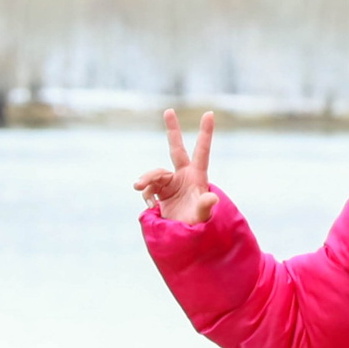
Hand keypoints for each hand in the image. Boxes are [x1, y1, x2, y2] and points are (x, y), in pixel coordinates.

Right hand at [134, 110, 218, 224]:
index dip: (205, 133)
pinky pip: (147, 186)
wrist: (182, 236)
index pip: (202, 151)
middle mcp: (183, 175)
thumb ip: (205, 206)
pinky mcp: (160, 191)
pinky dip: (145, 192)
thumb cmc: (197, 225)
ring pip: (154, 172)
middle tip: (169, 111)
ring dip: (146, 178)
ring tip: (137, 187)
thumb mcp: (203, 216)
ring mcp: (171, 182)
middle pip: (176, 148)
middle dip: (172, 129)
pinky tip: (149, 205)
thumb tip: (211, 198)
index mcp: (197, 176)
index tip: (209, 113)